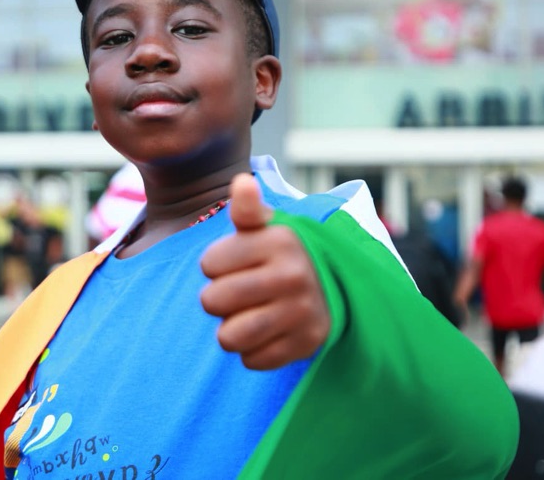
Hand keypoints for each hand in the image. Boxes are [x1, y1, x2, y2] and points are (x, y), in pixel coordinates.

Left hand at [199, 173, 330, 369]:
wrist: (335, 288)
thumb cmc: (282, 255)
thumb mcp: (266, 228)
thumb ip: (247, 208)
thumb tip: (241, 183)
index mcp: (278, 241)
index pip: (208, 264)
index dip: (215, 266)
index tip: (236, 264)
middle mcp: (292, 275)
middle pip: (213, 301)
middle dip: (217, 300)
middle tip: (239, 293)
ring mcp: (301, 312)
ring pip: (229, 336)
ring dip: (231, 330)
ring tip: (247, 315)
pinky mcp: (305, 344)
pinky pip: (252, 360)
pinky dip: (253, 351)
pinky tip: (268, 332)